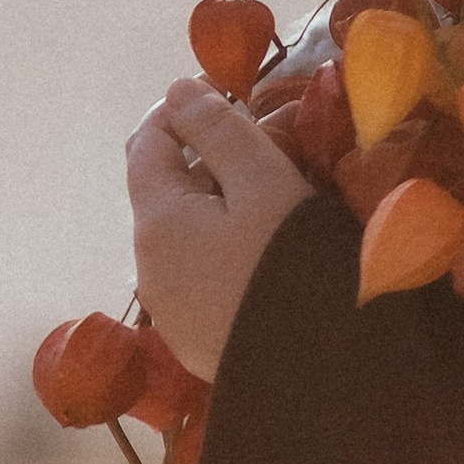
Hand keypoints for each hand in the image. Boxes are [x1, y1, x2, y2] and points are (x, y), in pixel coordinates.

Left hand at [127, 77, 312, 382]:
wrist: (316, 374)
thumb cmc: (291, 263)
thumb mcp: (263, 180)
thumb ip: (217, 129)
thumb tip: (175, 89)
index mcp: (157, 221)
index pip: (147, 141)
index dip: (185, 107)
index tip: (238, 94)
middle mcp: (148, 266)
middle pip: (168, 188)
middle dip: (213, 155)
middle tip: (277, 145)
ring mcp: (170, 309)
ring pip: (188, 232)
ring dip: (223, 202)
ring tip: (283, 196)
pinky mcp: (197, 339)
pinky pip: (203, 272)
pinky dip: (228, 245)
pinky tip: (273, 251)